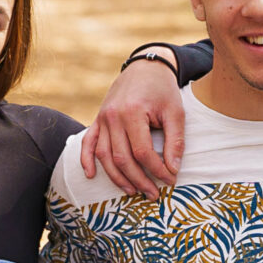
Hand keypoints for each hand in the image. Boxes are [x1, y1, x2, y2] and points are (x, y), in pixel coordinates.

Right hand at [81, 52, 184, 196]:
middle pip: (122, 158)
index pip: (142, 152)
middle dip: (139, 180)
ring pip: (104, 156)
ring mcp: (102, 118)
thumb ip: (175, 141)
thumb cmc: (163, 90)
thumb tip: (173, 170)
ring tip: (132, 191)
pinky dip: (86, 160)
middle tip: (153, 194)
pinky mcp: (98, 119)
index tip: (170, 180)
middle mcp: (113, 116)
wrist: (145, 67)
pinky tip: (91, 176)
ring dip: (117, 177)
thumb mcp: (176, 112)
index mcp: (133, 112)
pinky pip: (88, 143)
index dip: (157, 170)